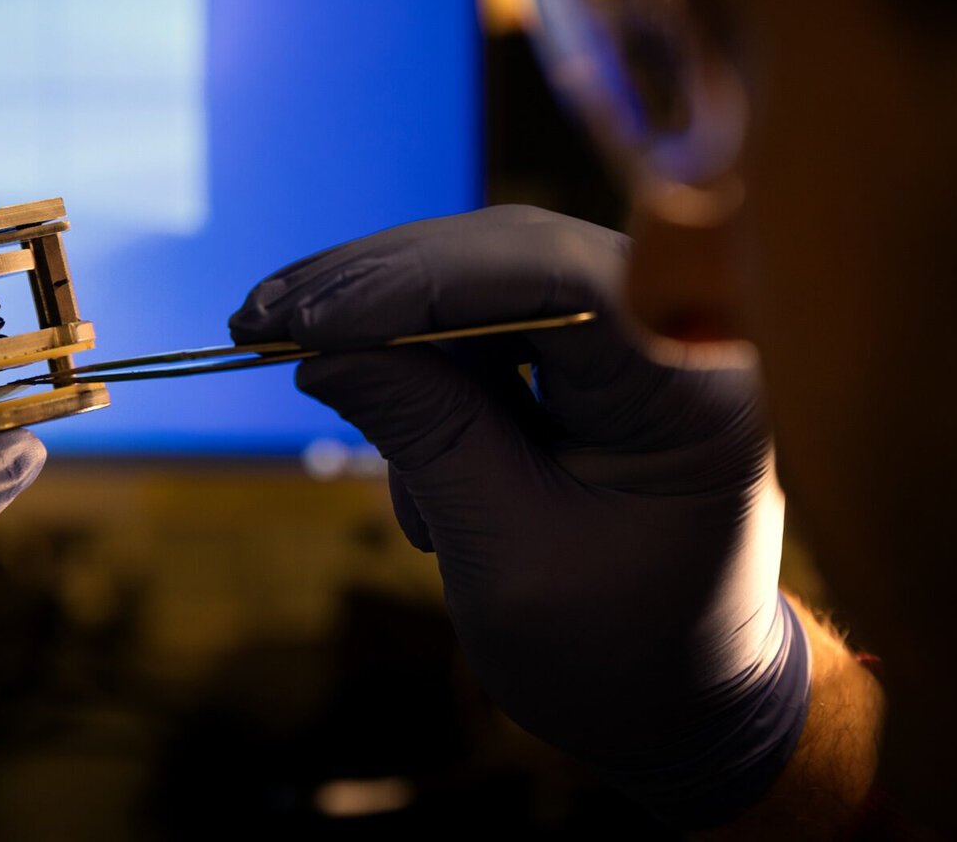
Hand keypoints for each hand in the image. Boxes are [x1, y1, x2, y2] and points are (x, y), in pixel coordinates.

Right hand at [230, 205, 808, 827]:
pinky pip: (497, 319)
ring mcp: (644, 336)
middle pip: (516, 257)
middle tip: (262, 318)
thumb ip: (426, 435)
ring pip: (493, 276)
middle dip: (382, 284)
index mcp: (693, 391)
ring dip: (390, 319)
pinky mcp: (602, 353)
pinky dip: (424, 356)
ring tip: (293, 356)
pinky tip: (378, 405)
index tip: (309, 320)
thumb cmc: (616, 653)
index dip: (423, 280)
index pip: (559, 280)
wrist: (684, 701)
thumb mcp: (507, 556)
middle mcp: (682, 336)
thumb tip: (322, 348)